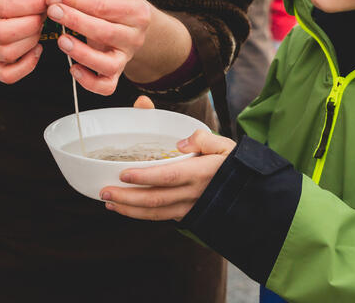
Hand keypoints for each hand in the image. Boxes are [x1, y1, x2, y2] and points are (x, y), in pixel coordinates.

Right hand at [0, 0, 52, 85]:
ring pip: (7, 53)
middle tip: (44, 18)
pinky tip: (36, 50)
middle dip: (32, 26)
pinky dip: (28, 65)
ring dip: (31, 42)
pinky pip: (8, 75)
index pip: (6, 6)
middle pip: (3, 33)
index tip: (50, 1)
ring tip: (38, 30)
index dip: (34, 5)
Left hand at [45, 0, 153, 94]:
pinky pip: (106, 86)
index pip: (103, 6)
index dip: (76, 1)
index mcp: (136, 11)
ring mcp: (126, 57)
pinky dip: (89, 81)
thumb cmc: (116, 3)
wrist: (135, 24)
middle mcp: (135, 37)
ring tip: (62, 40)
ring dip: (82, 53)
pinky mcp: (117, 73)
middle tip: (52, 11)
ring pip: (107, 64)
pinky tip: (72, 68)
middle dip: (75, 21)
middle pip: (105, 33)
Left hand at [99, 127, 236, 221]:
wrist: (250, 193)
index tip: (123, 174)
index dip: (145, 177)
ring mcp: (189, 207)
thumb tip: (182, 142)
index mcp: (201, 172)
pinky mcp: (187, 215)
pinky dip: (141, 214)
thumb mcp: (225, 144)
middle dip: (127, 197)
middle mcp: (193, 193)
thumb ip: (203, 138)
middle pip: (155, 199)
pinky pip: (161, 217)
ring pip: (155, 213)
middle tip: (104, 192)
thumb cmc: (233, 164)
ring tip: (109, 202)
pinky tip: (125, 208)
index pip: (169, 176)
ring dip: (130, 209)